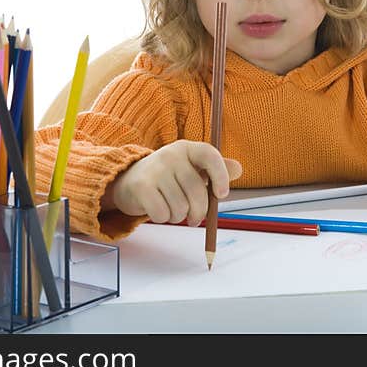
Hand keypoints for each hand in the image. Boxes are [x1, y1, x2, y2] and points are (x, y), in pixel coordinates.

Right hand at [109, 140, 242, 225]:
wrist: (128, 180)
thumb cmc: (168, 177)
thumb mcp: (191, 168)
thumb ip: (216, 169)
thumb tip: (238, 169)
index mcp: (187, 148)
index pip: (209, 155)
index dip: (220, 175)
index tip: (222, 194)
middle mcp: (171, 155)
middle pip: (196, 191)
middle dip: (199, 212)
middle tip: (194, 218)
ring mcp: (155, 169)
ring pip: (180, 207)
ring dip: (178, 216)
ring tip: (172, 209)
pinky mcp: (142, 187)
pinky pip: (163, 214)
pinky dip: (163, 218)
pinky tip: (159, 210)